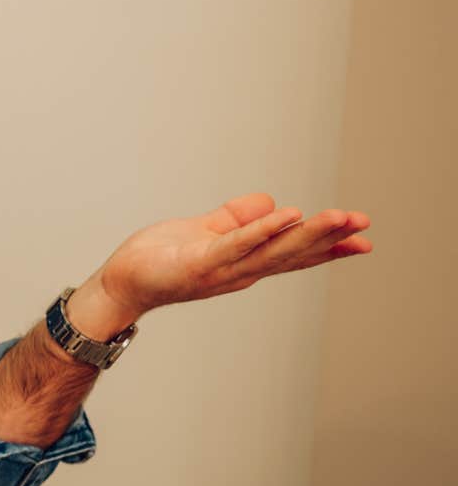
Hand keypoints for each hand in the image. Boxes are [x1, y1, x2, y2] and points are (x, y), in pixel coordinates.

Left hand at [93, 192, 371, 322]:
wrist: (121, 283)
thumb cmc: (160, 259)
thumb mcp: (206, 231)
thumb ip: (237, 218)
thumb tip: (272, 203)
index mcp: (244, 261)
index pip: (294, 253)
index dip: (329, 247)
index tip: (363, 238)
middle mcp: (239, 271)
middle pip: (292, 253)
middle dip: (330, 238)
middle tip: (364, 225)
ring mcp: (220, 270)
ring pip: (272, 250)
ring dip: (307, 234)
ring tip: (339, 218)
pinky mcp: (198, 263)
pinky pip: (235, 244)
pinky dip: (261, 231)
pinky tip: (285, 216)